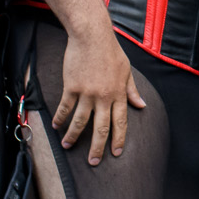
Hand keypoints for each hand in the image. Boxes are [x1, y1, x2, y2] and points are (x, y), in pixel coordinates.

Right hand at [53, 22, 143, 161]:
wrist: (92, 36)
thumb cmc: (111, 51)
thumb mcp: (127, 70)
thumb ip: (132, 90)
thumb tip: (142, 105)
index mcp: (119, 94)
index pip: (121, 122)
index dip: (118, 139)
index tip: (115, 153)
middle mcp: (104, 97)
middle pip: (101, 128)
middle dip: (97, 147)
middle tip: (93, 162)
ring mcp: (87, 93)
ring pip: (81, 121)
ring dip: (73, 136)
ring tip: (67, 146)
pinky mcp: (72, 87)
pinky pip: (66, 107)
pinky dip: (60, 118)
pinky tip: (56, 126)